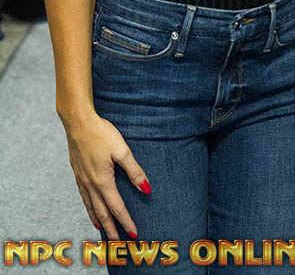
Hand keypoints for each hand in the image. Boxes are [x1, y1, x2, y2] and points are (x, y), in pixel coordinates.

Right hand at [65, 112, 150, 238]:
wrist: (78, 122)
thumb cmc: (101, 133)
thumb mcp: (122, 150)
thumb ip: (134, 171)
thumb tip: (146, 188)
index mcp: (103, 181)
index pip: (117, 208)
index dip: (126, 221)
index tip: (134, 233)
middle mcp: (90, 184)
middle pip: (102, 213)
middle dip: (112, 229)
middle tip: (119, 243)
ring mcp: (82, 179)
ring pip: (91, 207)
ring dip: (99, 221)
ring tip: (104, 231)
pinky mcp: (77, 172)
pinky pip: (83, 197)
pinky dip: (88, 208)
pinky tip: (90, 207)